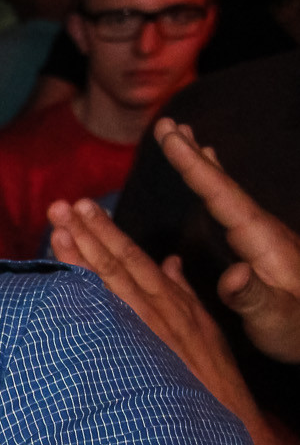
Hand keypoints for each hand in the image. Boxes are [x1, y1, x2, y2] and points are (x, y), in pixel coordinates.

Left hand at [48, 195, 286, 444]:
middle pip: (119, 264)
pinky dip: (93, 297)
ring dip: (84, 256)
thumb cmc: (209, 381)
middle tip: (60, 206)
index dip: (105, 233)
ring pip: (113, 285)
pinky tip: (69, 280)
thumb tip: (171, 264)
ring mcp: (152, 331)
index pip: (132, 260)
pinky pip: (114, 319)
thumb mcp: (202, 330)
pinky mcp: (146, 353)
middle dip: (89, 233)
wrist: (229, 424)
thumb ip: (182, 293)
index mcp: (172, 302)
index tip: (79, 210)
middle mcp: (162, 311)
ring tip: (59, 229)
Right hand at [150, 119, 299, 361]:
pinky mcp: (263, 247)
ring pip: (228, 191)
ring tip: (188, 139)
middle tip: (169, 124)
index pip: (222, 195)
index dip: (195, 165)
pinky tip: (213, 183)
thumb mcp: (275, 320)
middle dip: (194, 154)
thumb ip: (252, 297)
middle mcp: (263, 231)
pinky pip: (230, 205)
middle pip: (224, 184)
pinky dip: (216, 185)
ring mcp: (265, 237)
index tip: (170, 137)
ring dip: (204, 164)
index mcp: (261, 241)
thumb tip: (234, 274)